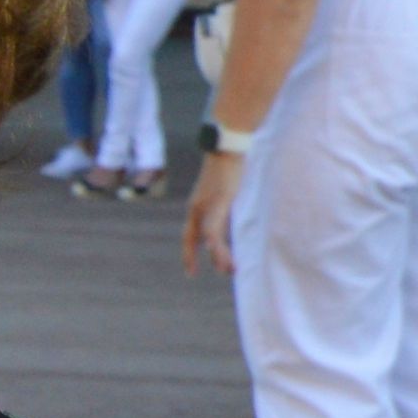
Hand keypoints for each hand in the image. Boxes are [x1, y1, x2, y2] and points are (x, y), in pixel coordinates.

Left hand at [182, 151, 244, 272]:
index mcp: (197, 204)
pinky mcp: (219, 202)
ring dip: (218, 256)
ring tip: (228, 270)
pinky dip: (220, 246)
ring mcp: (207, 204)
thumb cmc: (228, 162)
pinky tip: (227, 256)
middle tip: (189, 274)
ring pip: (207, 237)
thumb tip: (227, 208)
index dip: (189, 251)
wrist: (227, 143)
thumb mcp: (221, 187)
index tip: (190, 269)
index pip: (189, 233)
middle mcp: (197, 206)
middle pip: (190, 237)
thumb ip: (220, 202)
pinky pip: (216, 229)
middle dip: (189, 256)